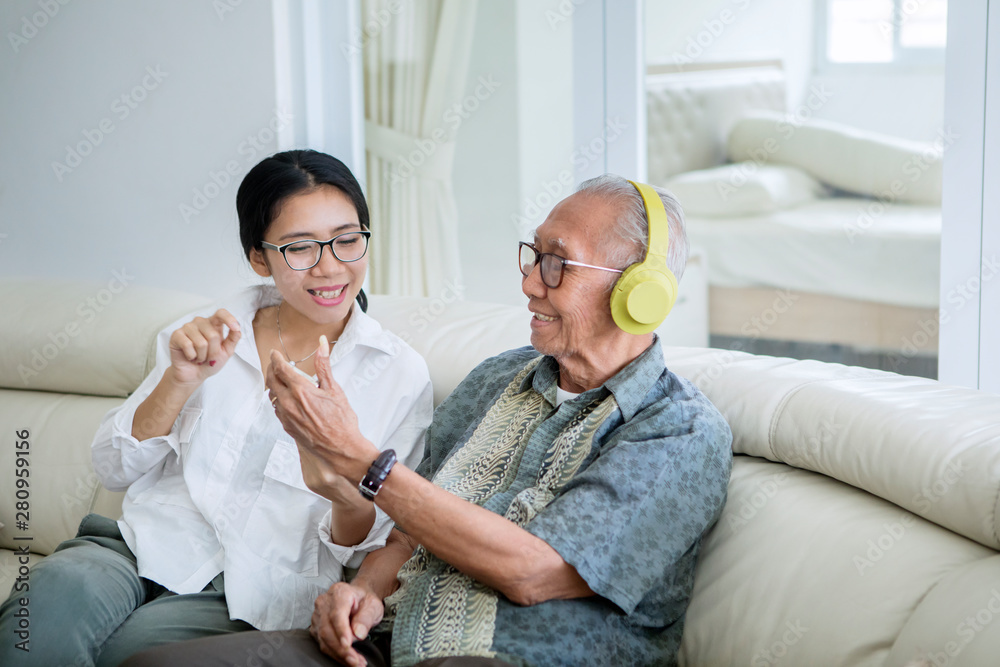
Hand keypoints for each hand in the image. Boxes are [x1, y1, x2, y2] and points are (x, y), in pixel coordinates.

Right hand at [168, 309, 240, 385]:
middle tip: (207, 357)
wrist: (194, 375)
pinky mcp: (176, 334)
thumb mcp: (226, 352)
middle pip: (213, 335)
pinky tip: (189, 357)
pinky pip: (188, 345)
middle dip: (213, 352)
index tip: (236, 328)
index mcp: (213, 324)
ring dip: (202, 356)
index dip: (229, 319)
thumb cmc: (210, 362)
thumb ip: (233, 339)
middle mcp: (200, 322)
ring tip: (198, 357)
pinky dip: (191, 356)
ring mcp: (187, 327)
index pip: (221, 313)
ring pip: (201, 342)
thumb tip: (238, 328)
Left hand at [266, 336, 376, 487]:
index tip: (275, 354)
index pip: (281, 369)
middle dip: (271, 369)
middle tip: (275, 363)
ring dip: (273, 384)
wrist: (341, 449)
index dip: (276, 359)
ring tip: (279, 379)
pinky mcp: (287, 427)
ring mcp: (286, 416)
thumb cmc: (342, 421)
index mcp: (301, 391)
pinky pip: (276, 409)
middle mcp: (289, 403)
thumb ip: (324, 366)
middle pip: (271, 381)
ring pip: (272, 395)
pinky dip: (277, 399)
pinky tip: (285, 398)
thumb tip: (321, 344)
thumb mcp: (335, 390)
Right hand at [310, 581, 384, 666]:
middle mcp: (324, 603)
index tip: (348, 644)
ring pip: (323, 639)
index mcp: (339, 593)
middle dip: (341, 648)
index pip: (336, 614)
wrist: (357, 599)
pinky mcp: (316, 628)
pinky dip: (335, 654)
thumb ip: (366, 617)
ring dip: (339, 654)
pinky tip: (348, 659)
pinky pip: (323, 644)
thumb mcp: (373, 606)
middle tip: (355, 660)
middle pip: (327, 629)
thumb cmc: (365, 601)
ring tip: (355, 662)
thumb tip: (358, 633)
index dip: (341, 630)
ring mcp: (317, 616)